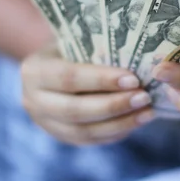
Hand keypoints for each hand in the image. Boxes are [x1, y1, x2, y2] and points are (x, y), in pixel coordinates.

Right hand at [21, 44, 153, 145]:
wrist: (53, 62)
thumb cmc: (72, 44)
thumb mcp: (77, 40)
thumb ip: (97, 50)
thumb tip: (136, 59)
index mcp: (34, 70)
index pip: (69, 77)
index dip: (101, 80)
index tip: (133, 79)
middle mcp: (32, 100)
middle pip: (75, 110)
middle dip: (113, 106)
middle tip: (144, 98)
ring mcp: (44, 122)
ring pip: (83, 131)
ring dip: (119, 123)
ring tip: (147, 113)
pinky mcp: (59, 136)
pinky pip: (89, 140)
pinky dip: (115, 133)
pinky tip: (136, 121)